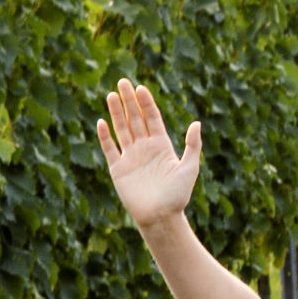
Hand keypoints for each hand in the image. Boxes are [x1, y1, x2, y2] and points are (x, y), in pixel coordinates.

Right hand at [97, 79, 202, 229]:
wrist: (161, 217)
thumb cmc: (178, 196)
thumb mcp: (189, 168)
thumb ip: (192, 145)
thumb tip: (196, 122)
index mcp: (162, 146)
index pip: (152, 119)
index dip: (146, 103)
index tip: (140, 88)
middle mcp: (145, 149)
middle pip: (135, 119)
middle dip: (129, 101)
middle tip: (122, 81)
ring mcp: (131, 158)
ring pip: (122, 130)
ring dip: (116, 113)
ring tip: (111, 94)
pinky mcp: (118, 169)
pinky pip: (110, 149)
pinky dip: (105, 136)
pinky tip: (101, 122)